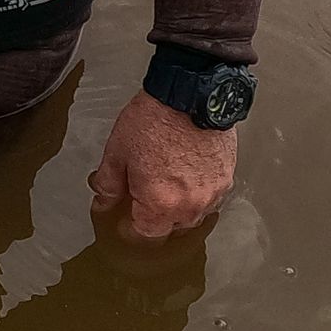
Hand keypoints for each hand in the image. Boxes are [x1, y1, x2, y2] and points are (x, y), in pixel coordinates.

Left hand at [89, 88, 238, 240]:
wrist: (191, 94)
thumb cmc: (153, 120)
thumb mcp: (117, 151)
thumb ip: (109, 184)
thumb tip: (103, 202)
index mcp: (160, 203)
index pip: (146, 235)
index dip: (131, 229)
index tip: (123, 218)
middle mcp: (190, 206)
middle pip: (171, 228)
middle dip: (155, 218)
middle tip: (142, 196)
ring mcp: (212, 194)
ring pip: (193, 215)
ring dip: (178, 208)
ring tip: (164, 183)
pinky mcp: (227, 179)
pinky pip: (210, 198)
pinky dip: (197, 194)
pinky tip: (185, 175)